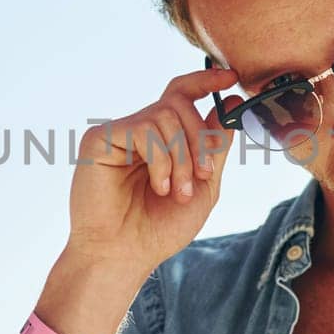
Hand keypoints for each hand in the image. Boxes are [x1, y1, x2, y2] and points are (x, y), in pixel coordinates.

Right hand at [65, 67, 238, 277]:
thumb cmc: (159, 228)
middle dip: (200, 138)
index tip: (230, 78)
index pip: (182, 95)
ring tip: (177, 191)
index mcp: (163, 139)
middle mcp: (140, 131)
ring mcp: (119, 133)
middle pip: (179, 103)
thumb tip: (232, 104)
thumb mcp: (204, 185)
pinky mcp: (100, 139)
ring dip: (182, 157)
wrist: (124, 255)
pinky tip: (158, 186)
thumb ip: (216, 146)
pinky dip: (161, 160)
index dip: (206, 81)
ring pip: (166, 116)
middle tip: (204, 174)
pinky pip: (144, 130)